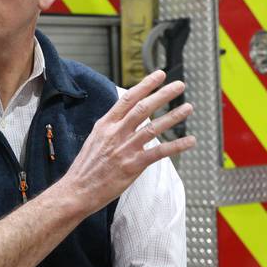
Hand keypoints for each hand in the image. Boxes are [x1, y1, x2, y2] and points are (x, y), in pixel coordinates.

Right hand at [61, 70, 194, 213]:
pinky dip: (176, 146)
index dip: (145, 85)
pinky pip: (159, 152)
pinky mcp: (132, 165)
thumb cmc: (86, 167)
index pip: (128, 98)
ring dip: (173, 116)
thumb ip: (112, 127)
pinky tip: (189, 141)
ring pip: (153, 127)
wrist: (77, 190)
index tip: (159, 75)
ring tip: (188, 108)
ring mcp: (124, 148)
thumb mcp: (96, 139)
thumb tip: (127, 118)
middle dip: (163, 94)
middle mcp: (115, 133)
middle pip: (143, 108)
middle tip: (179, 85)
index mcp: (106, 125)